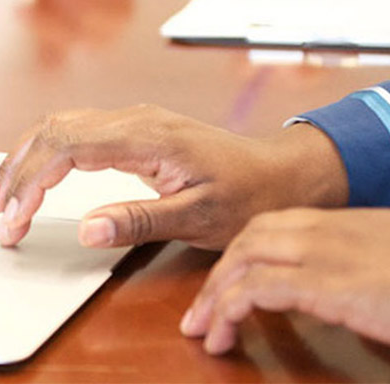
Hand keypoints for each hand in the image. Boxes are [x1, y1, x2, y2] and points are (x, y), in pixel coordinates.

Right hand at [0, 105, 346, 249]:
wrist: (278, 175)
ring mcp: (130, 122)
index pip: (66, 149)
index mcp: (145, 137)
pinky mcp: (130, 131)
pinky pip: (72, 133)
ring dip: (23, 159)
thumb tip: (86, 228)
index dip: (31, 184)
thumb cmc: (246, 194)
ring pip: (56, 127)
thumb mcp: (197, 216)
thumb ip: (138, 221)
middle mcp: (132, 120)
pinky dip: (42, 153)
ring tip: (0, 195)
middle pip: (51, 132)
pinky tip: (30, 171)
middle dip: (16, 173)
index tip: (14, 219)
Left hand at [181, 208, 389, 354]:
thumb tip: (347, 293)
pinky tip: (222, 335)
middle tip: (199, 312)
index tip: (224, 284)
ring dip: (213, 296)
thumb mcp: (389, 263)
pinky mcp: (330, 283)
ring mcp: (327, 252)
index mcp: (345, 224)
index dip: (239, 256)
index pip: (273, 226)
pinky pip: (257, 290)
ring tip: (200, 329)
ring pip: (243, 258)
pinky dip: (228, 312)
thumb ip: (358, 268)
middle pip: (249, 239)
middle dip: (216, 276)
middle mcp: (330, 230)